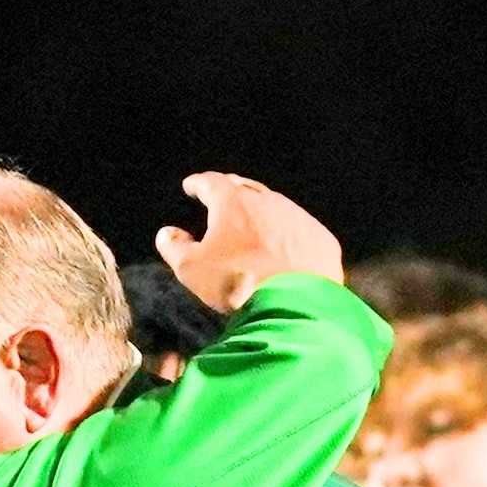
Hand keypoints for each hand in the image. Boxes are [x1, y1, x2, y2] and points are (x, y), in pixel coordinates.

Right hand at [157, 174, 343, 312]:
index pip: (211, 183)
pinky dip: (288, 235)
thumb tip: (167, 234)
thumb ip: (174, 248)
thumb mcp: (192, 269)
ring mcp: (297, 218)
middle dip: (231, 190)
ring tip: (252, 224)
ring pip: (275, 207)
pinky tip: (284, 247)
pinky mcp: (320, 239)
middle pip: (245, 188)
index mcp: (233, 202)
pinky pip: (300, 231)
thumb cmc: (236, 283)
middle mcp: (267, 201)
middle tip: (222, 193)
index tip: (191, 186)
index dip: (199, 184)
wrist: (293, 304)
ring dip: (262, 212)